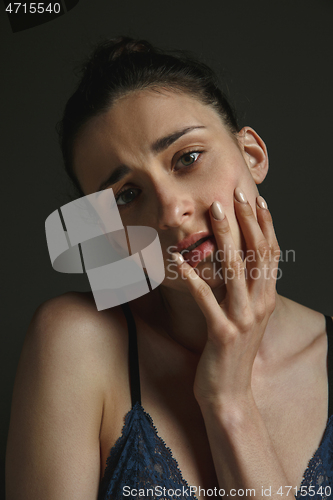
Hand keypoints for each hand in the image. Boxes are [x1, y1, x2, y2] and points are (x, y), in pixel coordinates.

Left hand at [172, 188, 280, 407]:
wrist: (230, 395)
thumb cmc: (233, 353)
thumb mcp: (246, 318)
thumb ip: (246, 291)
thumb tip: (238, 261)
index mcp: (267, 299)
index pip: (272, 253)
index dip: (266, 225)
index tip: (256, 200)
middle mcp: (260, 305)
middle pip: (257, 253)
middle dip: (246, 220)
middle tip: (234, 193)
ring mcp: (243, 319)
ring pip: (236, 268)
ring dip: (225, 236)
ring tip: (214, 211)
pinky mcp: (222, 333)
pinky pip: (206, 298)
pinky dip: (192, 276)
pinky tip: (178, 260)